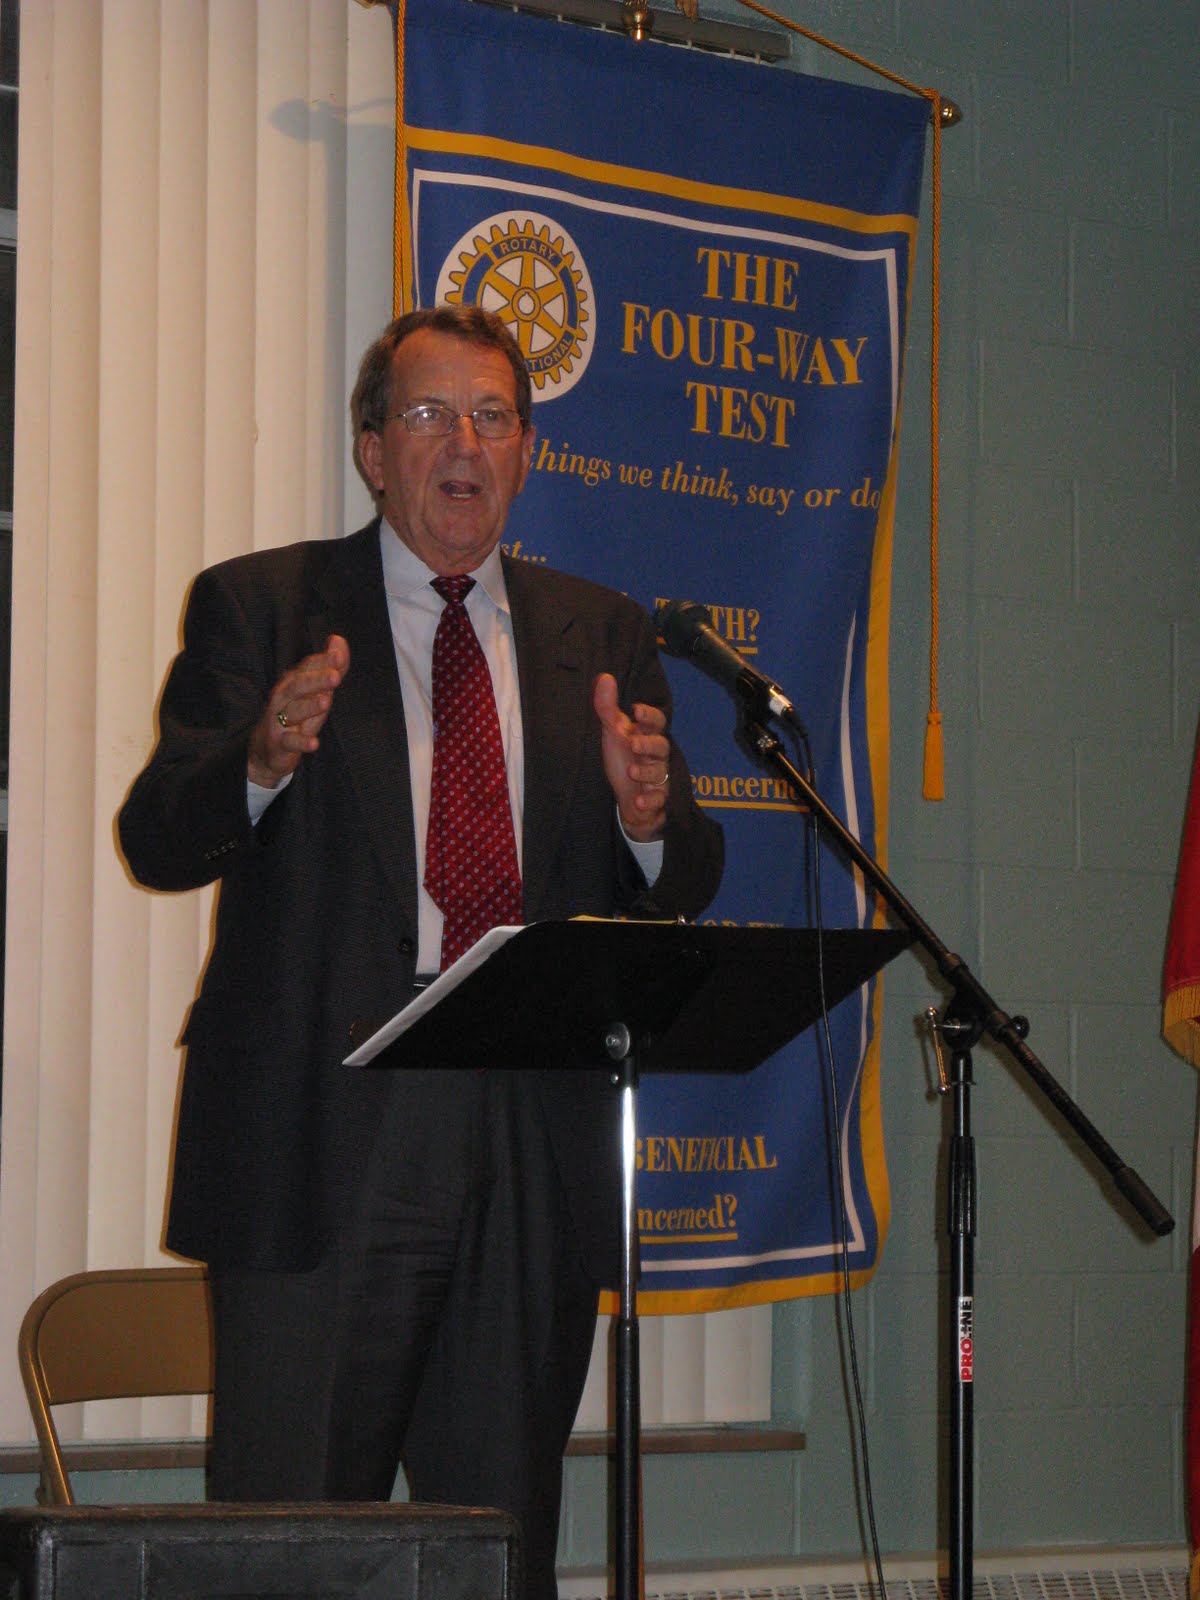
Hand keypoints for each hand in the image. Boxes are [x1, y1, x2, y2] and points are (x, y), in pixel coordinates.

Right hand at [247, 635, 349, 787]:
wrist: (266, 750)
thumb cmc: (296, 715)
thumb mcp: (315, 692)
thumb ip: (329, 668)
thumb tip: (338, 639)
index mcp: (294, 682)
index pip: (308, 668)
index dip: (323, 662)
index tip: (339, 656)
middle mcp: (284, 697)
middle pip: (298, 685)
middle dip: (316, 680)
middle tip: (335, 676)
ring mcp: (279, 720)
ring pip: (293, 711)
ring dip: (310, 706)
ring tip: (326, 702)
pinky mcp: (278, 743)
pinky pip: (290, 742)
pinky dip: (301, 742)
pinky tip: (314, 744)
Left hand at [593, 672, 670, 842]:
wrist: (627, 798)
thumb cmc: (622, 760)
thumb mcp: (612, 734)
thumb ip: (608, 708)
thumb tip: (604, 676)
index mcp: (646, 736)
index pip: (657, 722)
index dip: (650, 716)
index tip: (636, 710)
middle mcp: (655, 756)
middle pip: (662, 746)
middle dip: (649, 744)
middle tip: (633, 743)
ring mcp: (658, 778)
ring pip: (661, 772)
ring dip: (646, 771)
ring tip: (631, 771)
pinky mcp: (656, 799)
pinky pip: (658, 800)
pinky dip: (649, 800)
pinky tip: (637, 800)